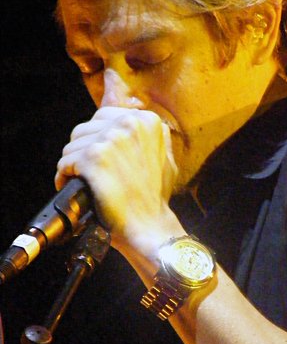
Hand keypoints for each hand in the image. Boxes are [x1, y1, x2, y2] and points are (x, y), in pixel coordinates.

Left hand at [56, 106, 179, 252]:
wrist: (149, 225)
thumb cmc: (155, 198)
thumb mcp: (166, 159)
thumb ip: (148, 137)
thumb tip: (132, 122)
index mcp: (147, 121)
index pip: (103, 118)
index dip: (96, 139)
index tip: (96, 158)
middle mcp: (129, 124)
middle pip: (85, 129)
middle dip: (82, 151)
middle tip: (86, 171)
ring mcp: (110, 139)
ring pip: (72, 145)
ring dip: (73, 165)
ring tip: (80, 181)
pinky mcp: (93, 157)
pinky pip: (65, 162)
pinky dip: (64, 177)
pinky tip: (71, 186)